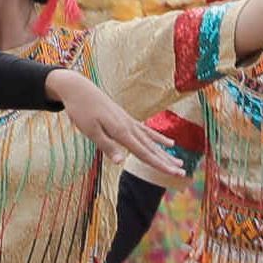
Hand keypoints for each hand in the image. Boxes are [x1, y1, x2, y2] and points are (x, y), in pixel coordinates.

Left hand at [44, 69, 185, 172]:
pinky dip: (158, 138)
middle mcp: (129, 127)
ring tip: (179, 162)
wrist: (79, 88)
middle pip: (152, 149)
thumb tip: (120, 162)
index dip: (160, 165)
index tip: (175, 174)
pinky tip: (169, 143)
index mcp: (122, 132)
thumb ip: (106, 146)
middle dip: (167, 162)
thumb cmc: (81, 110)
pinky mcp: (126, 119)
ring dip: (165, 153)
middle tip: (182, 173)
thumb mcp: (90, 131)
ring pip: (152, 141)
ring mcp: (129, 122)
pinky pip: (146, 131)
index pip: (144, 153)